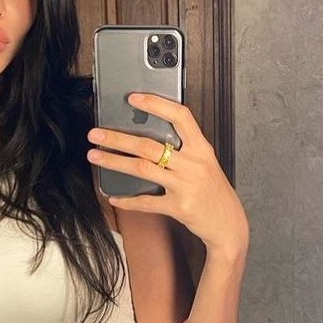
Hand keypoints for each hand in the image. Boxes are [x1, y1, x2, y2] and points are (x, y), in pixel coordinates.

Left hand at [87, 93, 248, 257]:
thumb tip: (149, 136)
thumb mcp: (205, 164)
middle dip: (118, 138)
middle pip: (149, 145)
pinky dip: (127, 199)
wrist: (228, 223)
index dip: (156, 104)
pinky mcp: (178, 207)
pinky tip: (113, 196)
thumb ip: (185, 150)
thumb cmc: (214, 191)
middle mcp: (194, 164)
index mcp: (202, 149)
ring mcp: (186, 185)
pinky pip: (146, 201)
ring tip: (95, 156)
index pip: (180, 116)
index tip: (133, 98)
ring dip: (114, 161)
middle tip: (96, 134)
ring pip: (142, 168)